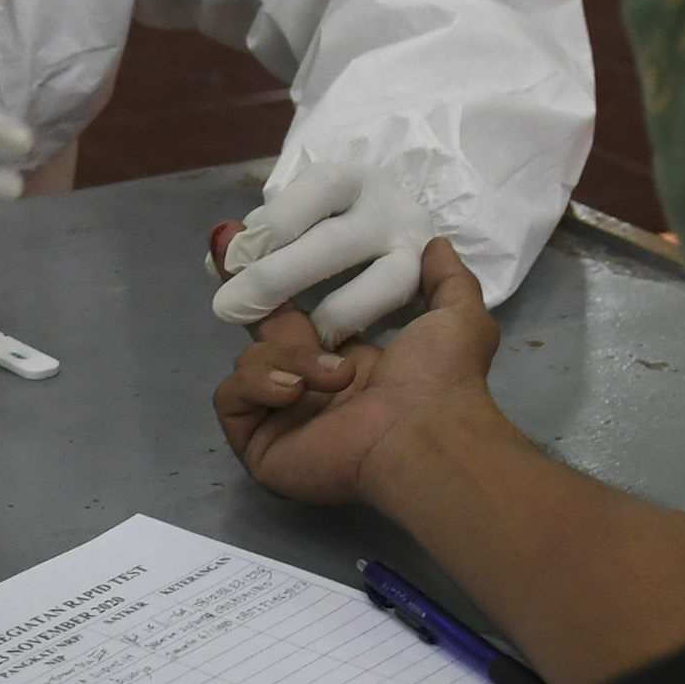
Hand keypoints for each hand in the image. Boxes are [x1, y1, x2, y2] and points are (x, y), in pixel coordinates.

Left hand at [210, 154, 432, 344]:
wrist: (397, 237)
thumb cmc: (326, 229)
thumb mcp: (292, 222)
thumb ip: (254, 241)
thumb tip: (217, 261)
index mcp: (348, 181)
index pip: (315, 191)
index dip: (273, 225)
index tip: (234, 258)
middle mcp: (389, 209)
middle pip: (335, 242)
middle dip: (278, 278)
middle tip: (228, 308)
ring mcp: (416, 251)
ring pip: (383, 283)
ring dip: (331, 314)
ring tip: (288, 337)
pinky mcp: (429, 291)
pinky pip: (397, 317)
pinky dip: (359, 332)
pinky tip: (323, 346)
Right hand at [214, 238, 504, 506]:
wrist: (423, 437)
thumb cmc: (439, 380)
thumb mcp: (458, 317)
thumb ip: (447, 279)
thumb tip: (436, 243)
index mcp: (346, 362)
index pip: (298, 318)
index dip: (279, 282)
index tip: (255, 240)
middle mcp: (309, 389)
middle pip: (260, 333)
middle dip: (244, 289)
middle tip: (226, 241)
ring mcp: (281, 418)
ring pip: (249, 361)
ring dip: (288, 357)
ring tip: (333, 376)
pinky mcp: (258, 443)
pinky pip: (231, 398)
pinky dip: (257, 384)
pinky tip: (292, 390)